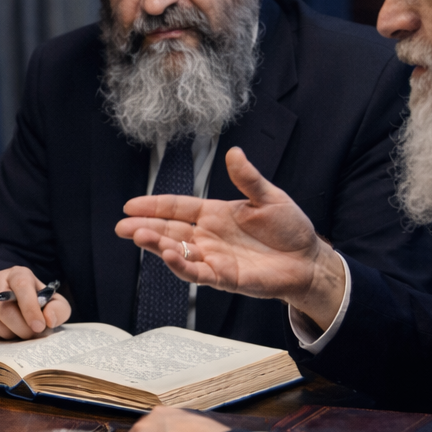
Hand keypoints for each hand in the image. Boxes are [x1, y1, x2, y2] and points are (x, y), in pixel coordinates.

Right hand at [0, 265, 71, 339]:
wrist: (16, 303)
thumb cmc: (38, 303)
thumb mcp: (54, 304)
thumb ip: (58, 310)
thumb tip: (48, 319)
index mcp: (19, 274)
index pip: (21, 286)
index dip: (30, 308)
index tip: (39, 327)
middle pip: (4, 309)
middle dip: (21, 328)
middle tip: (31, 335)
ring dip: (9, 334)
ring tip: (18, 331)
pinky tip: (4, 330)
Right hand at [114, 146, 347, 329]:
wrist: (309, 260)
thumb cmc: (290, 229)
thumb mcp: (269, 197)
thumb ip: (248, 179)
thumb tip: (233, 153)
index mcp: (215, 214)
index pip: (178, 208)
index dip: (155, 206)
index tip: (131, 205)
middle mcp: (209, 237)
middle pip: (170, 231)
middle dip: (145, 228)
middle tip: (122, 226)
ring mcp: (214, 258)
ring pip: (178, 252)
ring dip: (158, 245)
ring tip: (140, 237)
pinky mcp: (224, 278)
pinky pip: (198, 273)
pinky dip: (182, 265)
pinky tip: (169, 255)